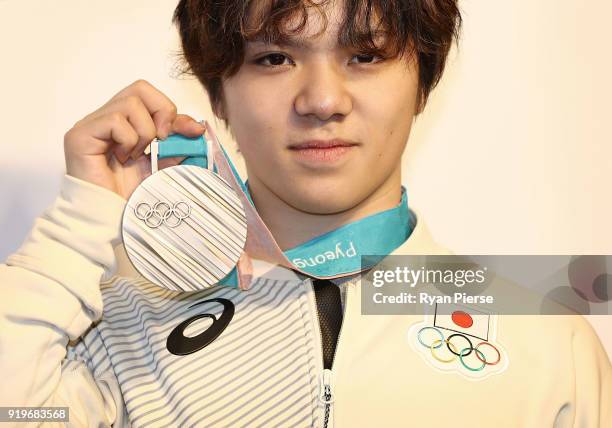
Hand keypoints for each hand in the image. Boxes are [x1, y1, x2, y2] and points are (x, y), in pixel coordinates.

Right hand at [64, 79, 205, 199]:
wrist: (112, 218)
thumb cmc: (131, 194)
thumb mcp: (163, 163)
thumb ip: (177, 143)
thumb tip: (197, 127)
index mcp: (123, 122)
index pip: (148, 94)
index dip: (171, 109)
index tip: (190, 132)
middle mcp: (104, 118)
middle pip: (139, 88)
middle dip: (161, 112)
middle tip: (160, 141)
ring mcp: (90, 125)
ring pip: (130, 103)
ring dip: (144, 133)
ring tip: (135, 156)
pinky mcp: (80, 135)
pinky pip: (115, 121)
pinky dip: (128, 141)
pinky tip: (122, 159)